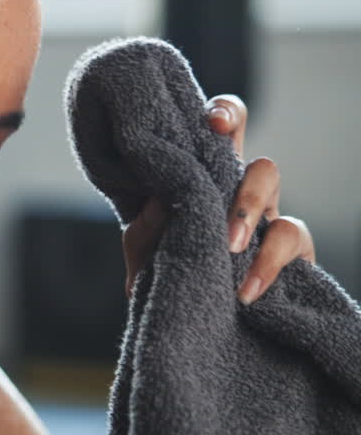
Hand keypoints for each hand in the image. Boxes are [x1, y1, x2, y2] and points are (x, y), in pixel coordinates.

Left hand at [121, 94, 315, 302]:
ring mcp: (269, 221)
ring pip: (280, 201)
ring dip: (250, 214)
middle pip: (263, 165)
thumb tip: (161, 201)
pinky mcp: (292, 252)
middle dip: (246, 181)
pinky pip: (292, 240)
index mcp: (205, 177)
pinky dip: (268, 263)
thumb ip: (145, 226)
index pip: (222, 130)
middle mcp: (242, 193)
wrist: (182, 320)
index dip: (225, 114)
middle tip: (219, 208)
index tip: (214, 123)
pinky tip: (244, 289)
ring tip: (228, 247)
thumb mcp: (142, 248)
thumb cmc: (162, 270)